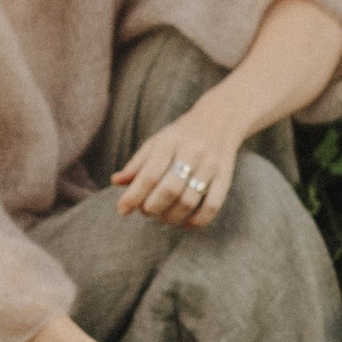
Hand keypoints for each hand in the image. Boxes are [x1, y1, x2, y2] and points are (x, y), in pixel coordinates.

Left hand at [111, 109, 242, 227]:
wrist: (220, 118)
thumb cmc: (181, 135)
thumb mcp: (156, 142)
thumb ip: (137, 163)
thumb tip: (116, 182)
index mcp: (170, 142)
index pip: (149, 174)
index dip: (133, 196)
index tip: (122, 210)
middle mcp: (192, 152)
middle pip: (169, 189)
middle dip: (152, 207)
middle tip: (146, 211)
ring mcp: (210, 165)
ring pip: (189, 200)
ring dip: (171, 216)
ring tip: (162, 216)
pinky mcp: (225, 177)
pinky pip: (212, 205)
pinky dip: (197, 220)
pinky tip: (186, 223)